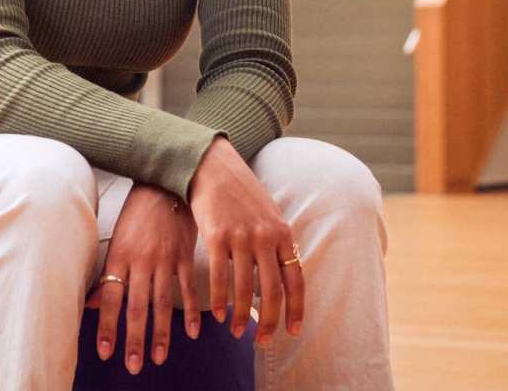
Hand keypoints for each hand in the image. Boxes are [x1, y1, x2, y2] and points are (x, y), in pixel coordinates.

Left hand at [87, 184, 199, 373]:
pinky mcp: (184, 255)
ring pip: (161, 303)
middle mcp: (141, 260)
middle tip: (132, 366)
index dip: (108, 327)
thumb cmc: (136, 215)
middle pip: (136, 307)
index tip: (106, 353)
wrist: (162, 185)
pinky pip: (187, 288)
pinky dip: (192, 312)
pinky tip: (192, 332)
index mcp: (120, 256)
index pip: (111, 298)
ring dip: (161, 334)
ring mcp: (164, 259)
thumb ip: (109, 274)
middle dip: (134, 340)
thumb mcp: (117, 240)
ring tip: (159, 358)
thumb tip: (91, 305)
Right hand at [188, 137, 304, 347]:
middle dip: (270, 321)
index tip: (293, 332)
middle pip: (273, 290)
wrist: (211, 166)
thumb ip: (275, 241)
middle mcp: (265, 236)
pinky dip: (220, 299)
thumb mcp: (267, 212)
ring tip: (239, 332)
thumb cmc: (239, 191)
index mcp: (282, 232)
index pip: (295, 279)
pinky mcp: (217, 236)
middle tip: (264, 342)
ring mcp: (241, 236)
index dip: (295, 309)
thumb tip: (281, 274)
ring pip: (246, 288)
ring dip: (243, 316)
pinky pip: (220, 277)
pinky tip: (219, 313)